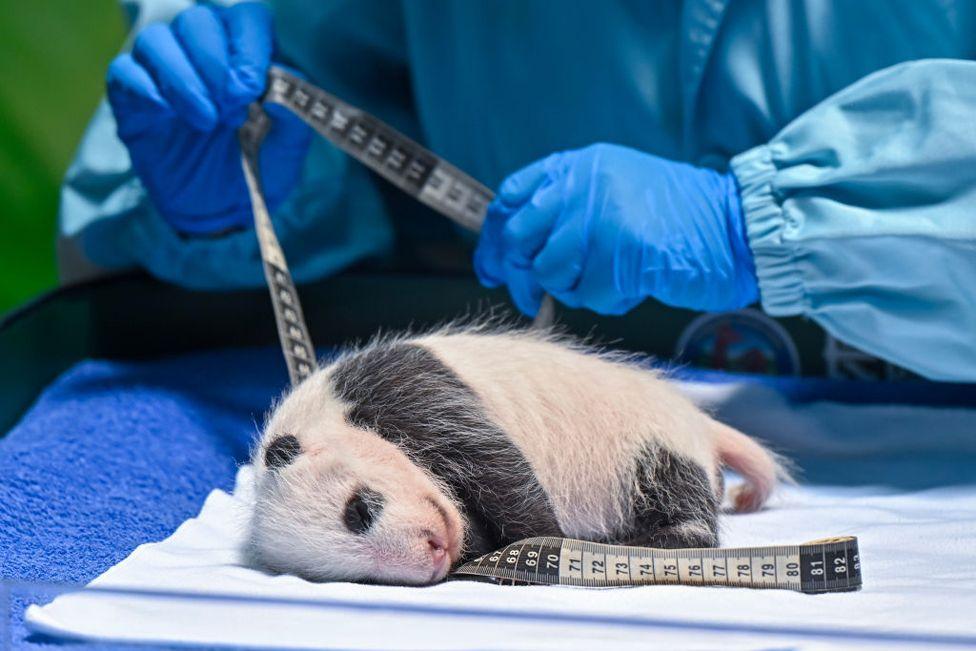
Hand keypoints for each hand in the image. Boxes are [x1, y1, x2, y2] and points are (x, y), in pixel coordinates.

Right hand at [106, 2, 310, 234]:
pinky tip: (168, 116)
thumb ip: (292, 111)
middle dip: (215, 63)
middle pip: (198, 21)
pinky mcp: (132, 97)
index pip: (246, 17)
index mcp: (245, 52)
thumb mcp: (290, 145)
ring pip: (157, 40)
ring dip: (184, 79)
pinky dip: (146, 89)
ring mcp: (163, 70)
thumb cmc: (260, 165)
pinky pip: (124, 72)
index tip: (252, 87)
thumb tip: (281, 82)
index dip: (249, 43)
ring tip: (207, 121)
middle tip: (231, 109)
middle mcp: (201, 50)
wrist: (225, 208)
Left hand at [475, 144, 758, 315]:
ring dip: (573, 289)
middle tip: (529, 297)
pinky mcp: (623, 252)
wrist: (737, 226)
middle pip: (520, 238)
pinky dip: (607, 300)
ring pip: (551, 272)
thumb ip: (567, 206)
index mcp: (580, 166)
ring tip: (606, 280)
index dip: (494, 238)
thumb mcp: (615, 190)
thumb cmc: (678, 218)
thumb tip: (512, 249)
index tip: (491, 267)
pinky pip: (589, 294)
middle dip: (519, 275)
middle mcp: (585, 184)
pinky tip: (634, 282)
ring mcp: (603, 217)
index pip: (512, 198)